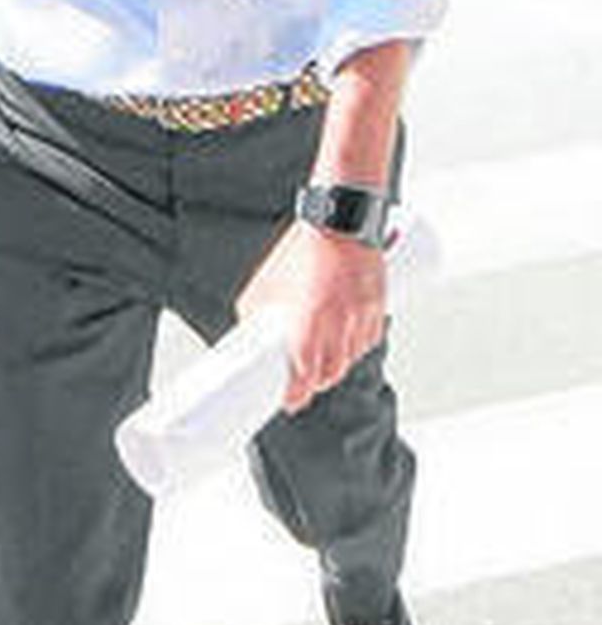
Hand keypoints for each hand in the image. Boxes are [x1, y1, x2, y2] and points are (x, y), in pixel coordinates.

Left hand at [237, 220, 385, 413]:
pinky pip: (370, 338)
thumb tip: (247, 331)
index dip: (296, 395)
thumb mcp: (265, 282)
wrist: (338, 222)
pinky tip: (348, 343)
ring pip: (352, 358)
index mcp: (309, 324)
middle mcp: (338, 326)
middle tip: (304, 385)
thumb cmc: (300, 249)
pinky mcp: (377, 306)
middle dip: (316, 384)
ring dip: (337, 365)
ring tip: (323, 362)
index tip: (289, 402)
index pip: (304, 377)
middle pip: (331, 374)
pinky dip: (358, 346)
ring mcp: (361, 318)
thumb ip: (256, 311)